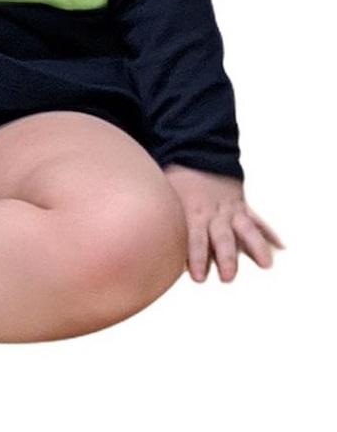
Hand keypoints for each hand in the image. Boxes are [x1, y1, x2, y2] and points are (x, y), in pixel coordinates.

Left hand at [162, 164, 285, 282]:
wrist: (196, 154)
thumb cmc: (176, 181)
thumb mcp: (165, 197)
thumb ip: (164, 221)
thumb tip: (150, 246)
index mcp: (193, 212)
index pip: (195, 239)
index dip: (196, 258)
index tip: (198, 277)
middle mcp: (214, 214)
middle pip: (222, 239)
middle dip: (225, 258)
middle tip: (228, 278)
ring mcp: (231, 210)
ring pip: (246, 229)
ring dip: (256, 247)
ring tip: (266, 265)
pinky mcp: (242, 205)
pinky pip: (257, 219)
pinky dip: (269, 233)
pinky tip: (281, 246)